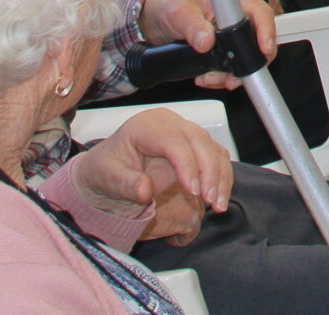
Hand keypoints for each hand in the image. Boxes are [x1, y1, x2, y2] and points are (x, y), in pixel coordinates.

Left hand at [71, 108, 232, 242]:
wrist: (108, 167)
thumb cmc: (107, 168)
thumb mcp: (107, 176)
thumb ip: (125, 183)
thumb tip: (144, 190)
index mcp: (147, 125)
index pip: (174, 141)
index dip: (187, 165)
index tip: (193, 191)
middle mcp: (170, 124)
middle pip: (199, 141)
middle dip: (209, 172)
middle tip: (211, 201)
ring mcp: (185, 132)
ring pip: (212, 148)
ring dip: (220, 176)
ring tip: (217, 204)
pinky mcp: (195, 146)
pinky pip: (216, 156)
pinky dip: (221, 176)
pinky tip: (218, 197)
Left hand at [138, 0, 278, 91]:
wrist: (157, 21)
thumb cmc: (170, 6)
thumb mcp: (179, 12)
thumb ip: (193, 26)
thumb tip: (206, 41)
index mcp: (234, 0)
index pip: (261, 14)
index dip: (266, 32)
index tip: (263, 49)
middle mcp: (237, 18)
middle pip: (258, 41)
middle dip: (247, 64)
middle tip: (232, 77)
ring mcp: (232, 36)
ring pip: (245, 60)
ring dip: (230, 75)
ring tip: (209, 77)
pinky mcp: (224, 51)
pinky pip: (232, 69)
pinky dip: (220, 78)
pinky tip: (206, 77)